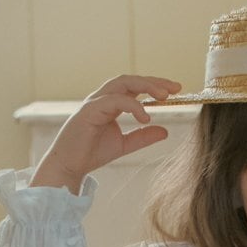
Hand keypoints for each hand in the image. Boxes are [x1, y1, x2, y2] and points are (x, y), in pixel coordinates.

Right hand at [30, 75, 182, 189]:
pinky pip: (114, 101)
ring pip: (122, 84)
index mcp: (110, 103)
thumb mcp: (124, 145)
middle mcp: (102, 98)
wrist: (69, 166)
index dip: (155, 85)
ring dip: (145, 86)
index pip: (135, 87)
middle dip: (153, 81)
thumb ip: (143, 136)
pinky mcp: (89, 111)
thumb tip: (165, 131)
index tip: (176, 90)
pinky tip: (145, 116)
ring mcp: (95, 102)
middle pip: (130, 80)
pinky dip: (132, 106)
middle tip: (175, 89)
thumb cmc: (92, 153)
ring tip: (164, 96)